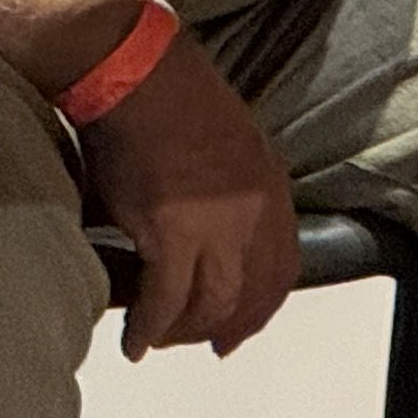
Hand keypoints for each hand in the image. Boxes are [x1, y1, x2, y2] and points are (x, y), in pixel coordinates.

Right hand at [77, 25, 299, 358]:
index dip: (263, 305)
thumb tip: (219, 232)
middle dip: (228, 327)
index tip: (241, 326)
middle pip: (253, 293)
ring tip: (161, 338)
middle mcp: (253, 209)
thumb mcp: (231, 144)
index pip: (283, 265)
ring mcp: (217, 223)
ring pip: (212, 305)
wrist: (139, 73)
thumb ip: (237, 190)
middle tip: (204, 345)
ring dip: (185, 331)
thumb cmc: (171, 98)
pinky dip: (148, 328)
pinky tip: (134, 339)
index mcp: (270, 185)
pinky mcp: (173, 233)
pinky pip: (164, 302)